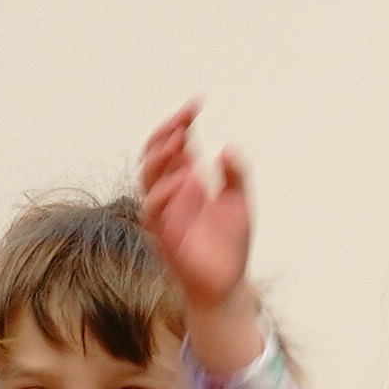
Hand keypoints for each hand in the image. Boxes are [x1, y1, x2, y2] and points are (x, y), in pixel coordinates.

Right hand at [136, 103, 264, 367]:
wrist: (226, 284)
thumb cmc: (230, 244)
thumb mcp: (240, 203)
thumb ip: (236, 176)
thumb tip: (227, 147)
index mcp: (186, 180)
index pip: (175, 144)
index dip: (180, 122)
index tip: (196, 104)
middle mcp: (171, 193)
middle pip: (155, 154)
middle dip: (167, 133)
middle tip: (185, 118)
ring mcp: (164, 213)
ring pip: (148, 178)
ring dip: (161, 158)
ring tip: (179, 140)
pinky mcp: (163, 234)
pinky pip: (154, 210)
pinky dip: (166, 192)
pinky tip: (185, 178)